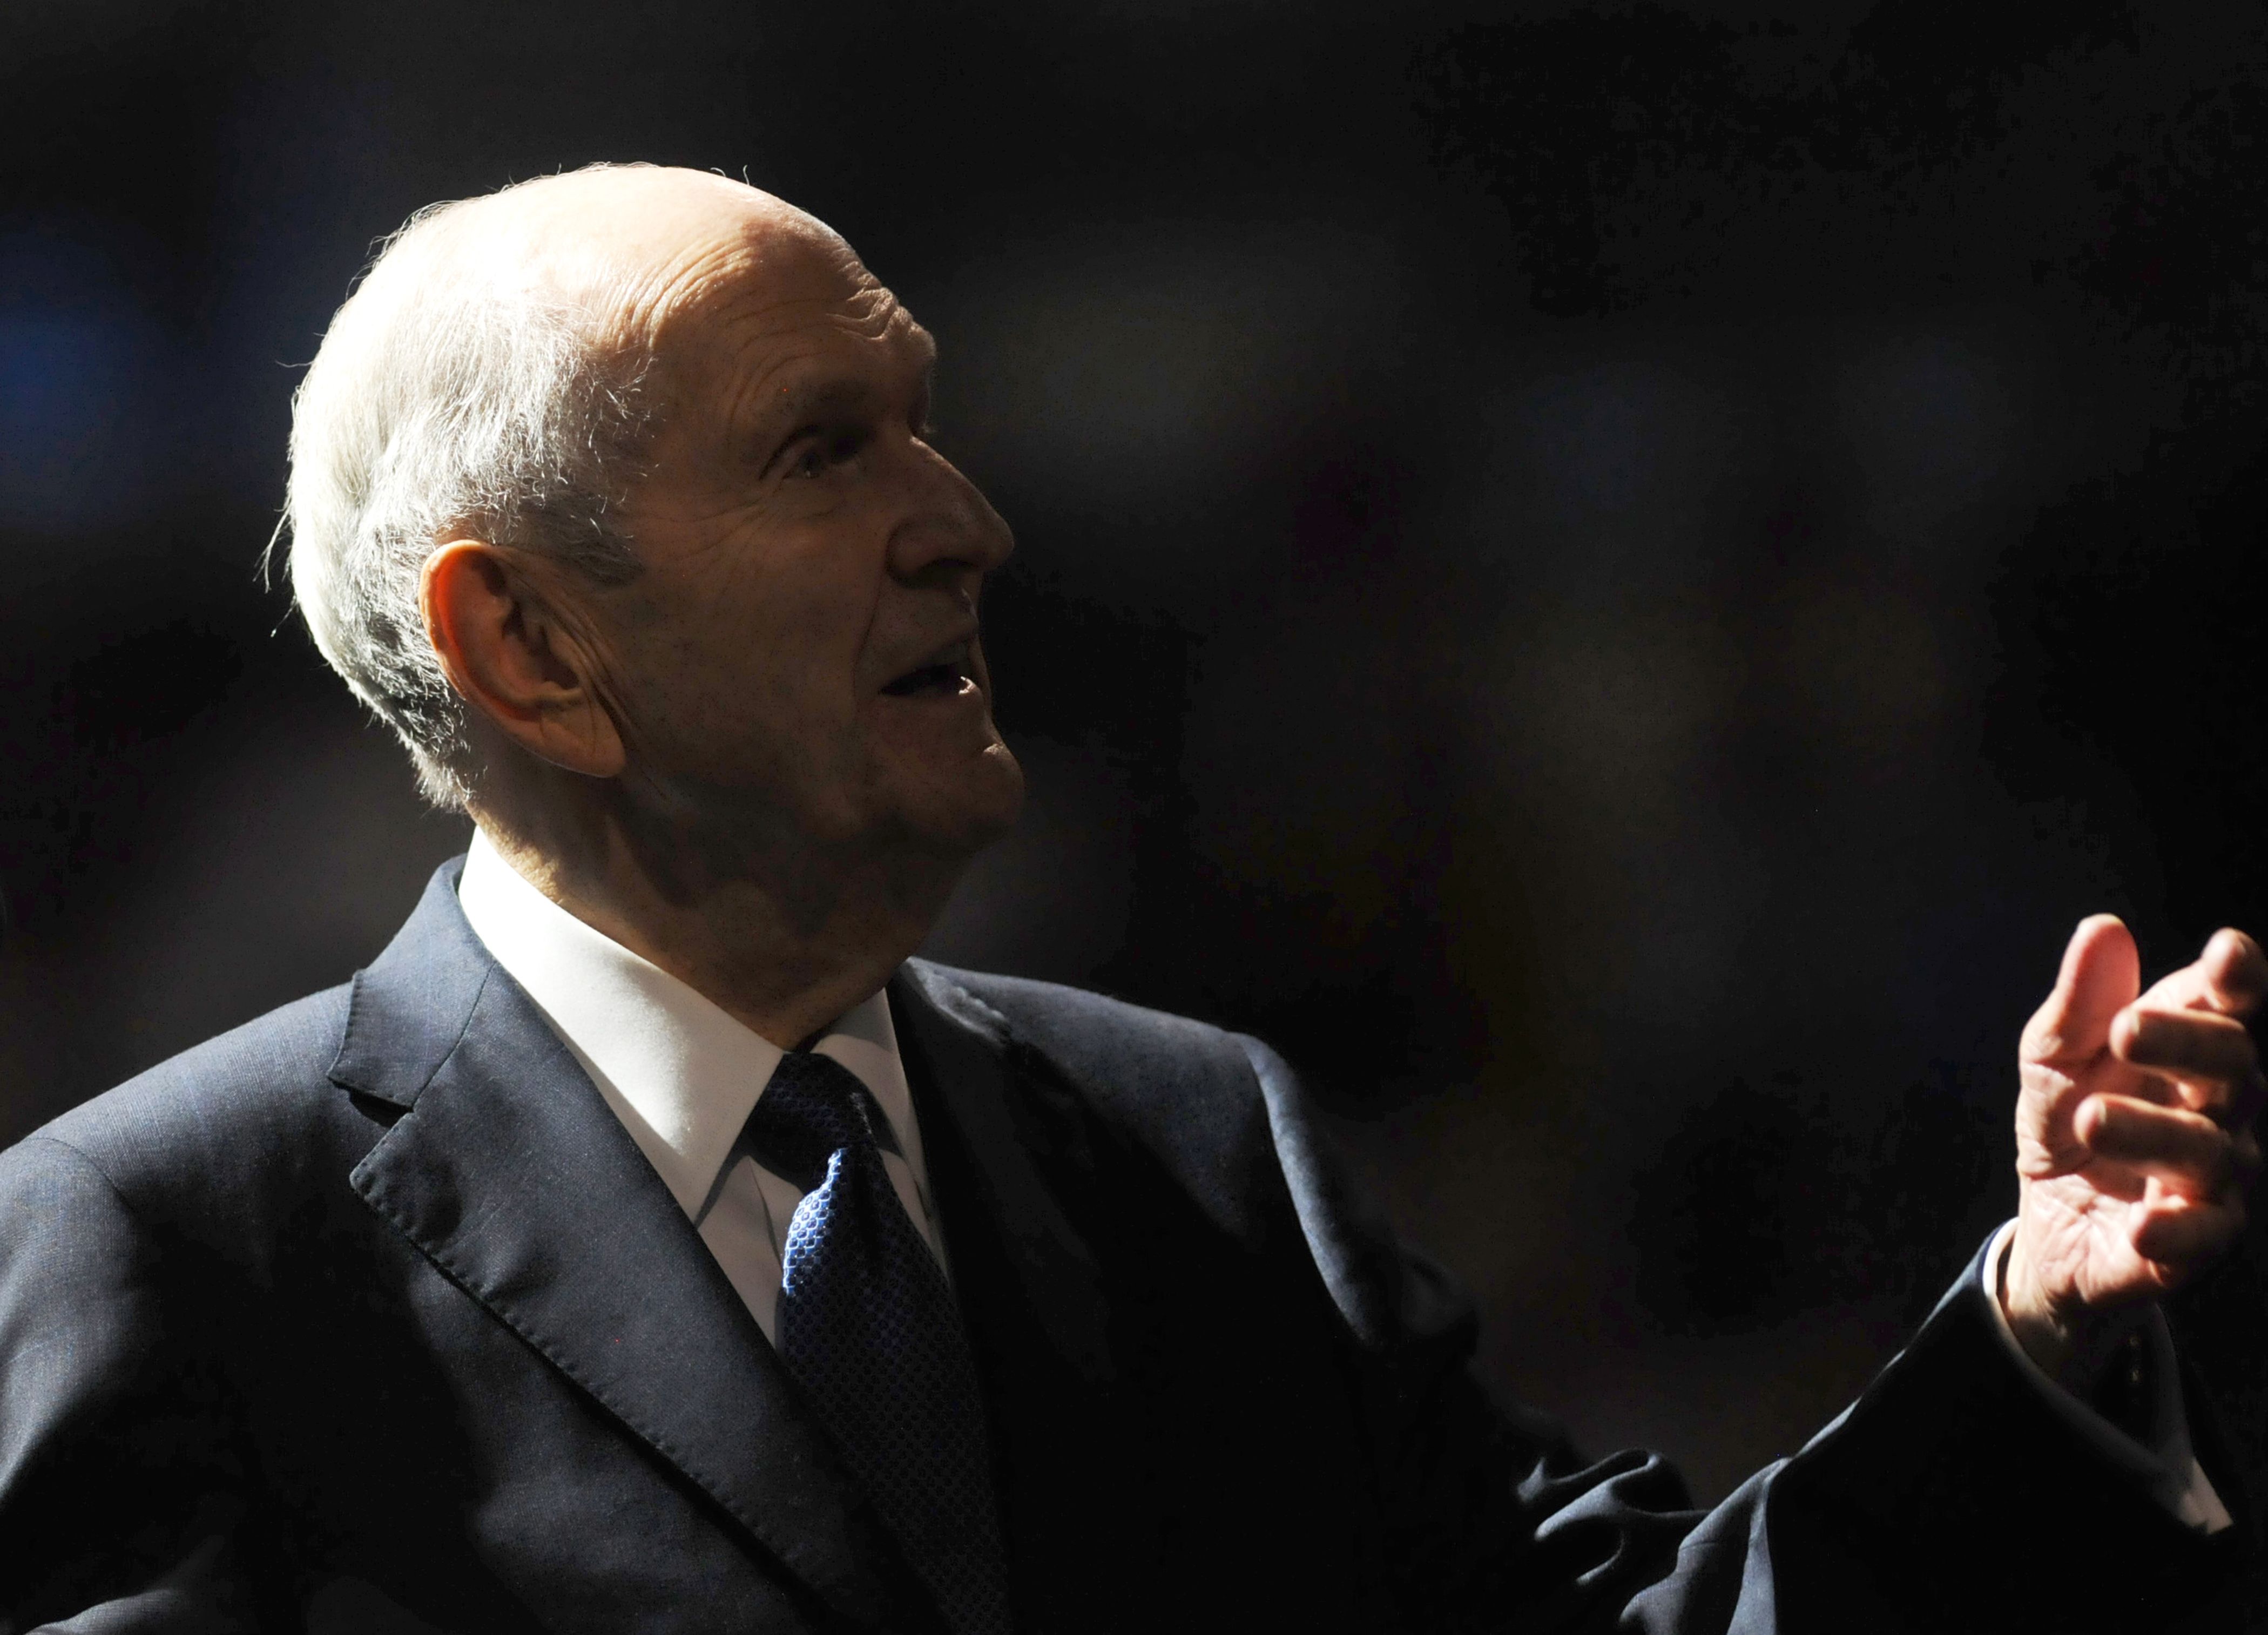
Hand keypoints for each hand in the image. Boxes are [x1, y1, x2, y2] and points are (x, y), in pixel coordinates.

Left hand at [2003, 916, 2265, 1386]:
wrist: (2049, 1216)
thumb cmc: (2067, 1115)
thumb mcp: (2054, 1056)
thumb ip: (2081, 1001)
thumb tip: (2103, 928)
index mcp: (2190, 1050)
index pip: (2228, 1007)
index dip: (2238, 980)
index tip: (2228, 954)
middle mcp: (2222, 1108)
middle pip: (2230, 1067)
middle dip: (2184, 1044)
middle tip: (2125, 1030)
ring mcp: (2217, 1176)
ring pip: (2209, 1150)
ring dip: (2152, 1133)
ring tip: (2091, 1118)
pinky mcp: (2197, 1243)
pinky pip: (2203, 1236)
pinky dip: (2179, 1231)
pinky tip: (2146, 1225)